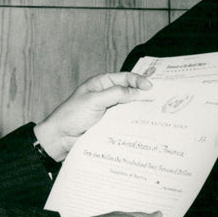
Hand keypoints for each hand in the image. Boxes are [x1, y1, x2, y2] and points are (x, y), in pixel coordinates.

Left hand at [34, 72, 151, 161]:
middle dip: (141, 95)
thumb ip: (115, 94)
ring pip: (127, 108)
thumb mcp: (94, 101)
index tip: (149, 87)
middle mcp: (105, 95)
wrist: (60, 138)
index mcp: (101, 84)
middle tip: (157, 100)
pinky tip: (142, 126)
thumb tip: (136, 93)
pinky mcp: (108, 125)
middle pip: (128, 92)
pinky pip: (124, 122)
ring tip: (154, 114)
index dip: (138, 81)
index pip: (124, 78)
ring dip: (138, 111)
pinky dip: (133, 123)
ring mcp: (108, 111)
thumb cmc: (71, 115)